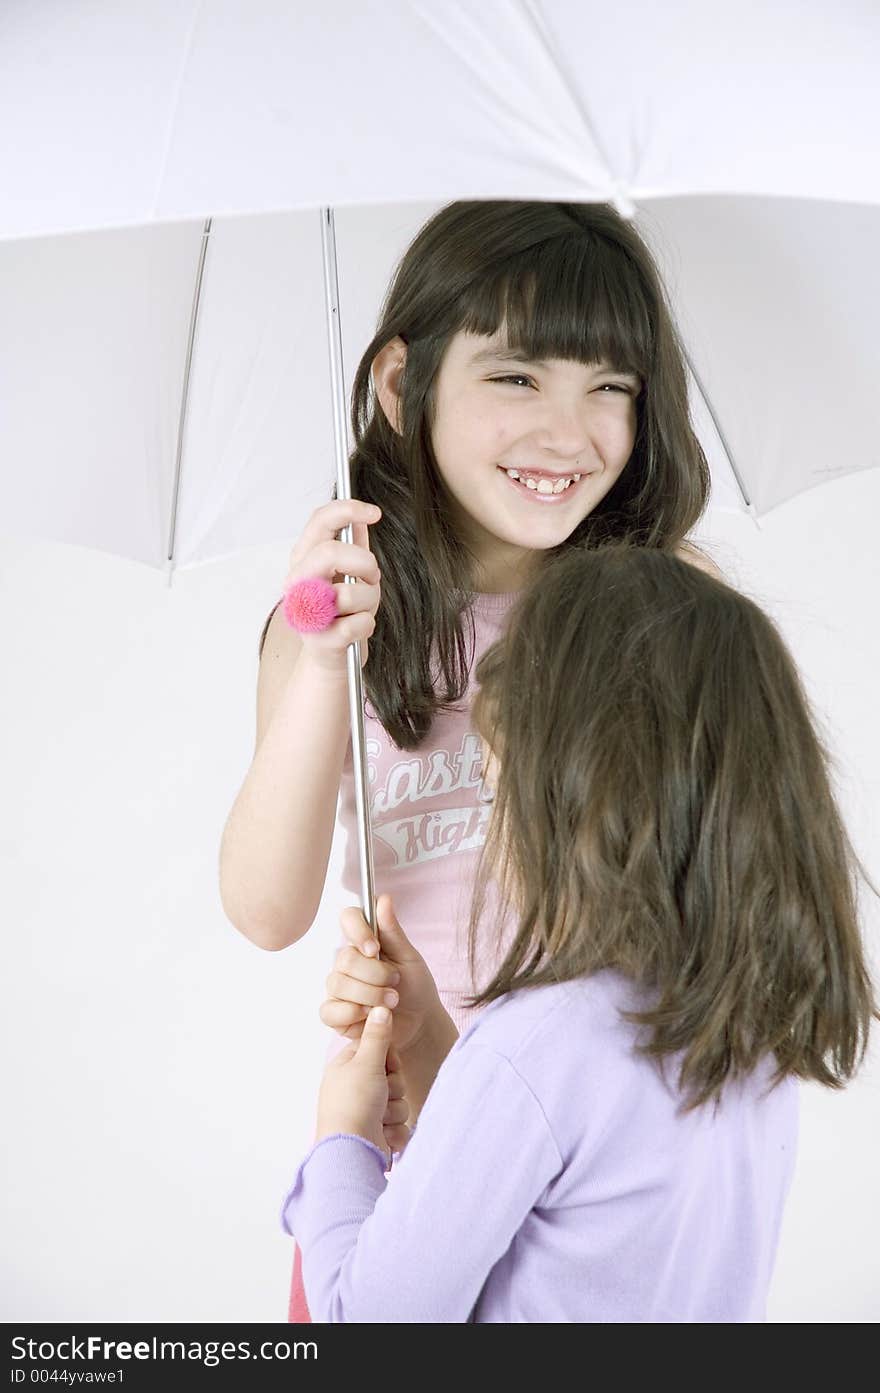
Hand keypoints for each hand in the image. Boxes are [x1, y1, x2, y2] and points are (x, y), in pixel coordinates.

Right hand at [284, 499, 381, 672]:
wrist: (330, 657)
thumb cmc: (340, 612)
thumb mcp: (347, 572)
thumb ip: (352, 544)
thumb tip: (360, 516)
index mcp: (303, 559)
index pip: (319, 521)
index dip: (348, 510)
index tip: (375, 513)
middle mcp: (297, 582)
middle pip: (331, 553)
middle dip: (364, 564)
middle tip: (371, 576)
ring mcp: (304, 611)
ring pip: (350, 593)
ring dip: (369, 601)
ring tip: (361, 609)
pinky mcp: (319, 640)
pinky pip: (359, 624)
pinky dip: (366, 626)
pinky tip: (356, 629)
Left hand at [315, 1006, 409, 1157]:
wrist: (352, 1151)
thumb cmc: (355, 1103)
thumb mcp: (366, 1063)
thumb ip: (377, 1035)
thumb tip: (379, 1006)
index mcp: (348, 1067)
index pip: (381, 1051)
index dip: (389, 1060)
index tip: (386, 1066)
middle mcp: (357, 1088)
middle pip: (394, 1077)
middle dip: (394, 1089)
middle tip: (381, 1095)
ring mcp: (368, 1112)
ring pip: (400, 1101)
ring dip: (395, 1111)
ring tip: (379, 1119)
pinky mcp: (379, 1133)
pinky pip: (401, 1125)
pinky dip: (395, 1131)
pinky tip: (383, 1136)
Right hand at [321, 894, 444, 1054]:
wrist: (420, 1022)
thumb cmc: (415, 986)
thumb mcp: (409, 957)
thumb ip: (393, 931)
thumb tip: (384, 898)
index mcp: (364, 941)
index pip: (348, 918)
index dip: (357, 930)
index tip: (375, 948)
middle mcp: (346, 962)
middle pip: (344, 958)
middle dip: (376, 974)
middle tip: (396, 983)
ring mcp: (338, 987)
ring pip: (338, 983)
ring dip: (370, 995)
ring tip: (391, 1002)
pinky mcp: (335, 1014)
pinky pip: (328, 1011)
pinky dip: (351, 1013)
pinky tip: (370, 1015)